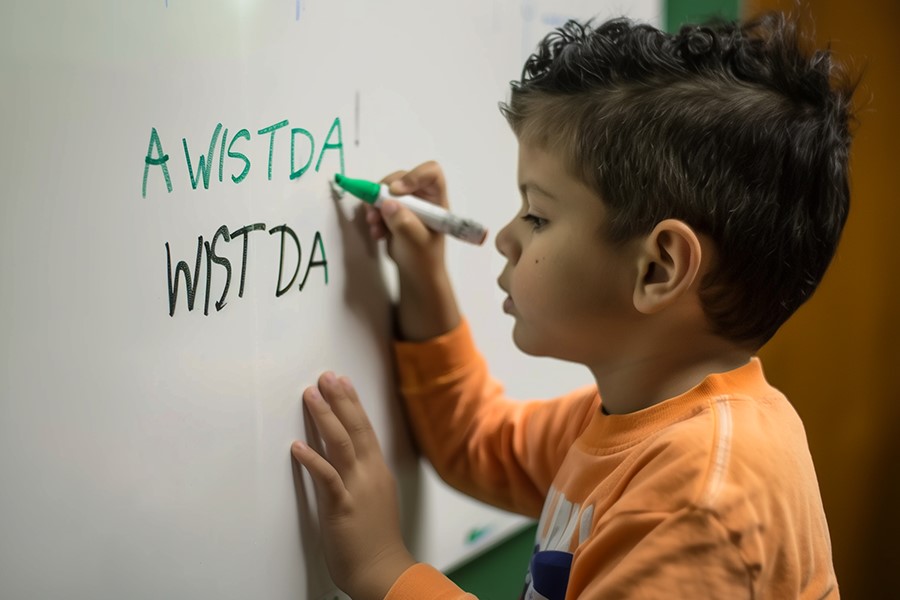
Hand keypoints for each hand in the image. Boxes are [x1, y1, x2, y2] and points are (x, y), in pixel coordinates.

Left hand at [292, 372, 414, 599]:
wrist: (383, 572)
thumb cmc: (377, 542)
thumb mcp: (376, 500)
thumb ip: (365, 478)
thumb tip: (354, 462)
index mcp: (377, 472)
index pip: (366, 429)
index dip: (353, 404)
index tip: (343, 382)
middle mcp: (370, 474)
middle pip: (356, 428)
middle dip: (340, 399)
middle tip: (327, 376)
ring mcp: (357, 489)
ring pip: (341, 444)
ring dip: (325, 417)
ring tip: (310, 395)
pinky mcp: (342, 507)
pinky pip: (327, 478)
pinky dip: (313, 459)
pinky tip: (298, 445)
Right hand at [365, 160, 449, 276]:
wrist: (415, 275)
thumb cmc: (424, 259)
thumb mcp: (416, 242)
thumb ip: (404, 222)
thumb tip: (387, 204)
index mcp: (436, 201)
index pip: (431, 173)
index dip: (413, 176)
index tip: (396, 192)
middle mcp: (422, 197)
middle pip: (401, 178)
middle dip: (384, 193)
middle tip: (375, 211)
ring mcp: (407, 204)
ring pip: (385, 190)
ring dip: (375, 206)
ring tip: (374, 226)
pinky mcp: (393, 212)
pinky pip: (378, 203)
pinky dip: (373, 215)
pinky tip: (377, 233)